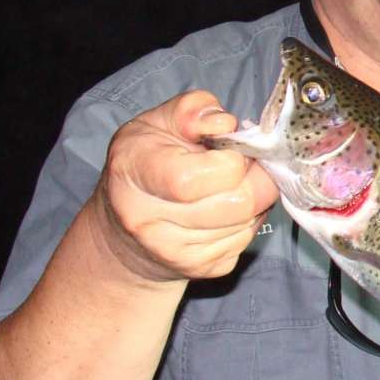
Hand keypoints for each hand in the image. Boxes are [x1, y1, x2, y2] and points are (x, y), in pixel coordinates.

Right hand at [91, 90, 278, 283]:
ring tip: (230, 185)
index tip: (230, 148)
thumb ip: (192, 109)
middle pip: (237, 204)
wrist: (124, 231)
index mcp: (133, 170)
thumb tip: (225, 124)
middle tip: (245, 165)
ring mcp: (173, 252)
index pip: (195, 178)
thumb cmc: (147, 163)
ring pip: (247, 223)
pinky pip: (245, 241)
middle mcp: (147, 219)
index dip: (230, 159)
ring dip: (253, 200)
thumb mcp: (158, 122)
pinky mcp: (199, 270)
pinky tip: (225, 208)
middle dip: (255, 178)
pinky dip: (247, 221)